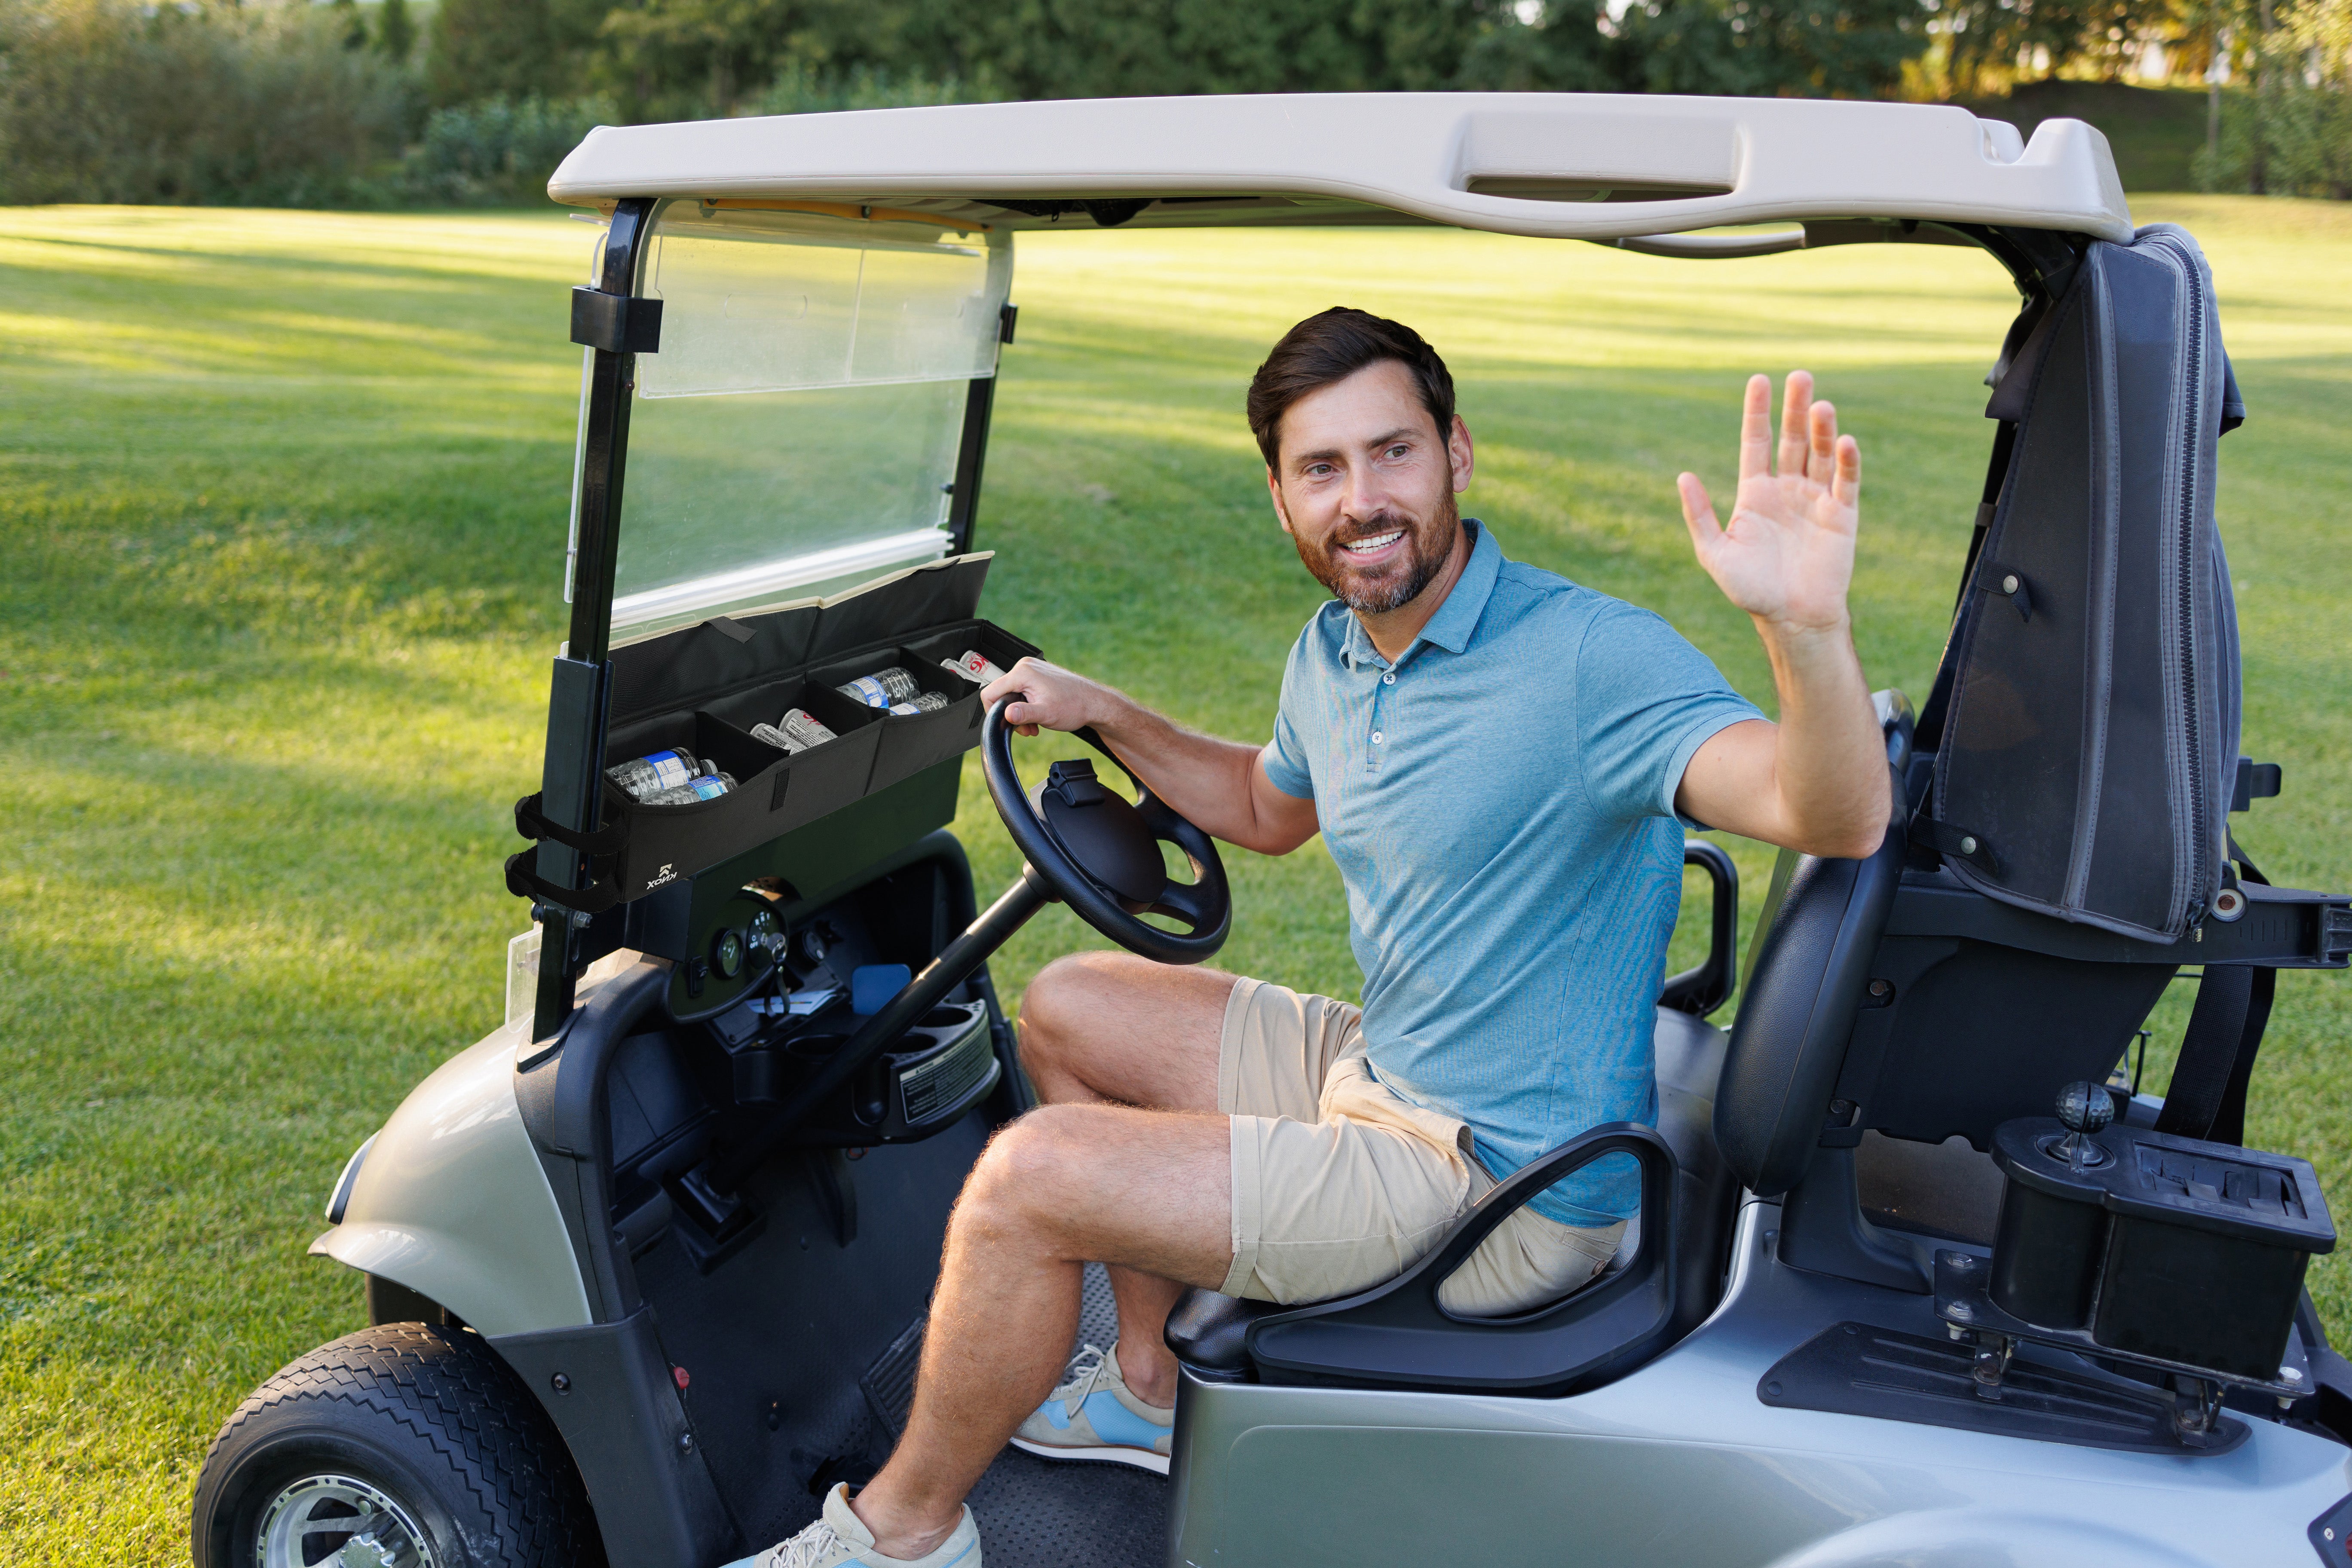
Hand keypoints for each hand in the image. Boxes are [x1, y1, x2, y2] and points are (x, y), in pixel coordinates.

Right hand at [979, 658, 1123, 737]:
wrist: (1094, 703)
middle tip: (1027, 729)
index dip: (993, 712)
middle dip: (1012, 715)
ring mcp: (1032, 669)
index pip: (990, 692)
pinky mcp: (1037, 674)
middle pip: (1002, 694)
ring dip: (1020, 713)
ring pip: (1012, 694)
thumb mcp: (1046, 714)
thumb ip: (1024, 714)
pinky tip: (1038, 717)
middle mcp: (1025, 666)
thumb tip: (1007, 714)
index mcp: (1023, 672)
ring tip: (1035, 725)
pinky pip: (1022, 691)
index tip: (1006, 725)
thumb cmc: (1075, 706)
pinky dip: (1027, 706)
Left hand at [1677, 371, 1860, 635]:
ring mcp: (1816, 499)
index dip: (1757, 413)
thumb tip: (1682, 476)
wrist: (1790, 618)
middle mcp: (1787, 489)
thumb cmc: (1751, 589)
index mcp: (1756, 493)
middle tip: (1799, 376)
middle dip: (1794, 408)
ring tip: (1819, 404)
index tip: (1759, 380)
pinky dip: (1847, 461)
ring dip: (1821, 428)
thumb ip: (1700, 515)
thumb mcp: (1715, 552)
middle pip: (1792, 439)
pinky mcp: (1842, 515)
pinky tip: (1844, 441)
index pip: (1756, 442)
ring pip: (1820, 453)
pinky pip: (1845, 482)